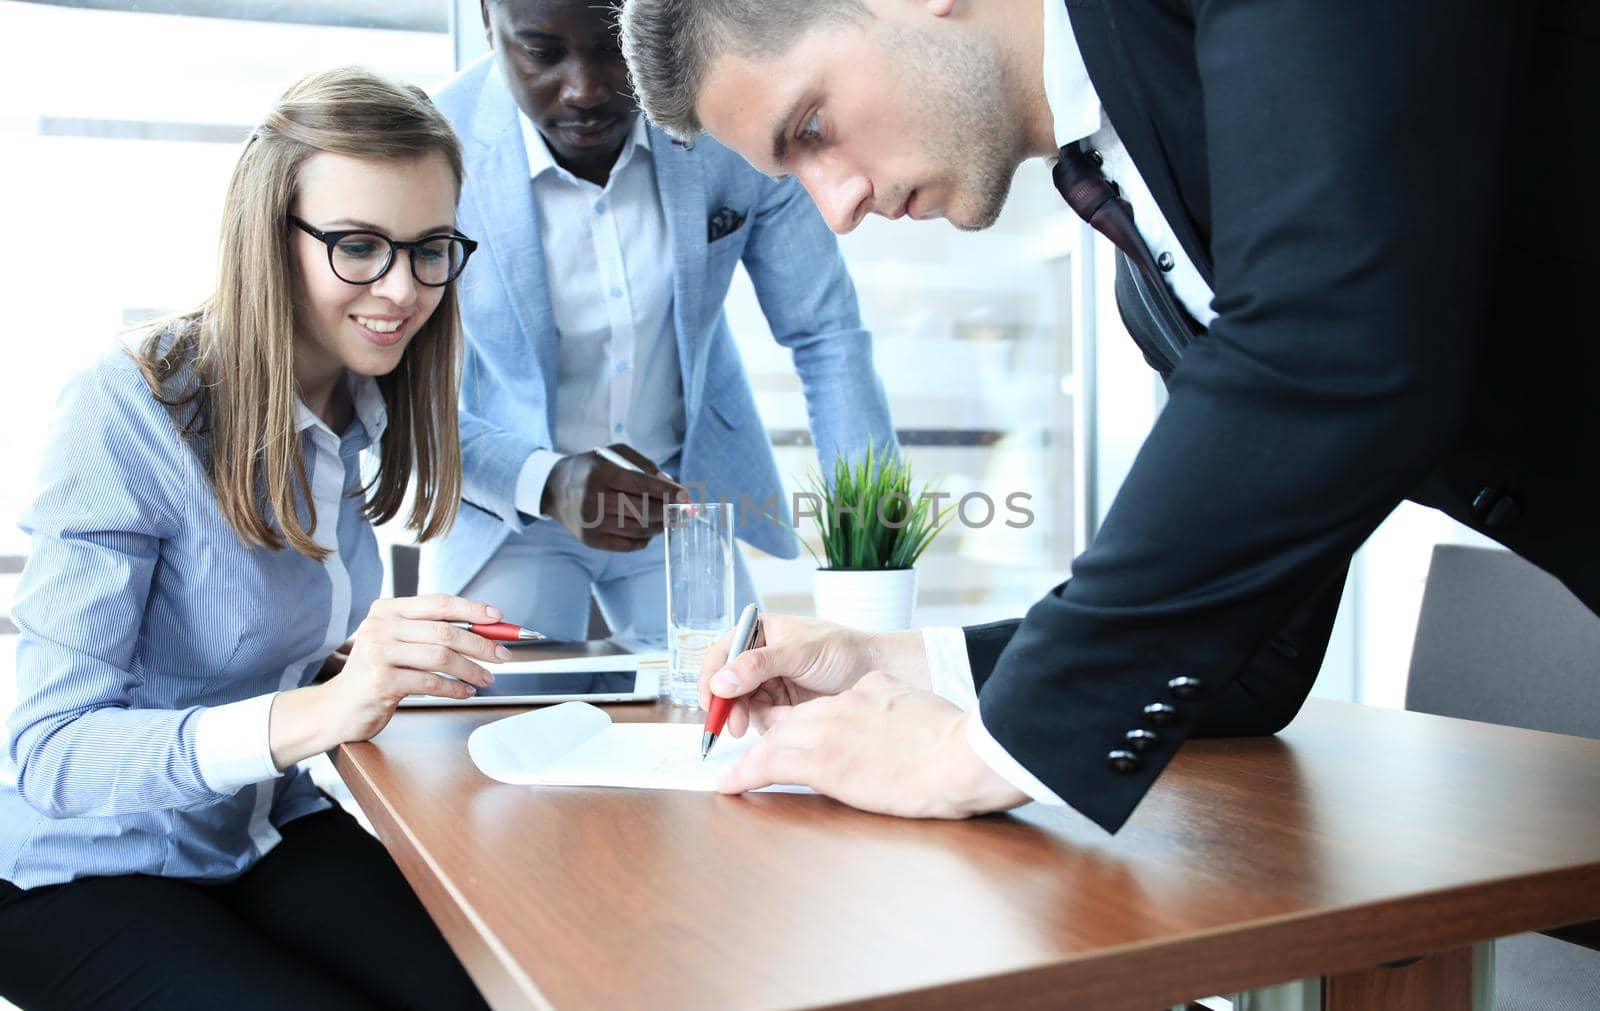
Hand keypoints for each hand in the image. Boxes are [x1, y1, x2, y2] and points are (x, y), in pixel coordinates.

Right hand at [269, 595, 507, 767]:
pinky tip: (465, 692)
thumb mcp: (399, 644)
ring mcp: (378, 653)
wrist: (337, 707)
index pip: (439, 603)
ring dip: (471, 669)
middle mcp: (380, 626)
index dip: (473, 610)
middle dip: (481, 644)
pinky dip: (454, 688)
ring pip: (441, 656)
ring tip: (486, 678)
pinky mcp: (380, 681)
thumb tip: (484, 631)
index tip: (498, 619)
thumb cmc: (376, 674)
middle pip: (445, 631)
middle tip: (502, 655)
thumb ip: (431, 633)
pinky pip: (430, 682)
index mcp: (387, 610)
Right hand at [541, 443, 684, 551]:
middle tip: (682, 510)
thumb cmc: (591, 468)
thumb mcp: (613, 454)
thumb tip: (670, 484)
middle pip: (642, 510)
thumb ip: (643, 465)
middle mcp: (592, 500)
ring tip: (668, 518)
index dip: (666, 492)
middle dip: (668, 511)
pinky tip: (650, 530)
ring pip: (637, 530)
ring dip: (660, 525)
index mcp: (598, 474)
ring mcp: (590, 523)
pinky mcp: (589, 540)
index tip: (685, 496)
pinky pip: (627, 545)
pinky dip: (645, 539)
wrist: (554, 489)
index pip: (640, 485)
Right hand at [700, 614, 929, 737]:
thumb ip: (757, 665)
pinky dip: (772, 724)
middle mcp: (758, 658)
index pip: (721, 654)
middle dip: (728, 706)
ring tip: (777, 720)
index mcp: (758, 633)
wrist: (874, 672)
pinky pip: (763, 720)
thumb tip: (720, 681)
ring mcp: (769, 684)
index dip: (711, 678)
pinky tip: (790, 720)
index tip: (710, 701)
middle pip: (726, 686)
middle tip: (733, 727)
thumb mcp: (798, 652)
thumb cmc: (841, 649)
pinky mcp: (781, 707)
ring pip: (742, 707)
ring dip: (752, 717)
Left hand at [717, 672, 1029, 818]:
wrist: (960, 757)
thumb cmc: (955, 741)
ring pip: (774, 740)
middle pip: (791, 719)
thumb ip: (895, 704)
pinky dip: (743, 773)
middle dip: (768, 738)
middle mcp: (840, 705)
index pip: (820, 705)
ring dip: (748, 757)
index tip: (791, 736)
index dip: (800, 722)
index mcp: (865, 691)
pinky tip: (728, 784)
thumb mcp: (919, 706)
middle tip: (749, 758)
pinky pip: (769, 765)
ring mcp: (829, 731)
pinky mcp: (823, 763)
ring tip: (731, 775)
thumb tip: (891, 717)